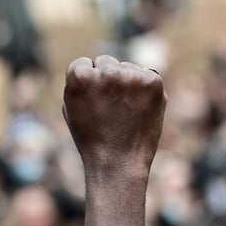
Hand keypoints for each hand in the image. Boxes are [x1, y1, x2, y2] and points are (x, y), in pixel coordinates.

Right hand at [63, 56, 166, 175]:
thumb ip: (80, 82)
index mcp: (80, 76)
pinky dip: (144, 90)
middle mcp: (106, 71)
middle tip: (109, 107)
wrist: (119, 164)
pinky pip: (145, 75)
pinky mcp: (153, 81)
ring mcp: (131, 76)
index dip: (87, 85)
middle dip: (107, 80)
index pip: (83, 64)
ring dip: (126, 83)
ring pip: (127, 67)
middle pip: (106, 61)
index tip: (92, 103)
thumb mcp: (71, 107)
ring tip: (124, 111)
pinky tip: (138, 109)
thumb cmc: (91, 139)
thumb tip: (95, 64)